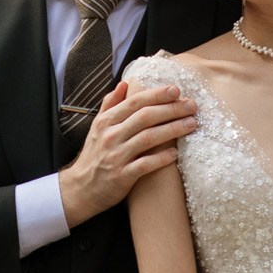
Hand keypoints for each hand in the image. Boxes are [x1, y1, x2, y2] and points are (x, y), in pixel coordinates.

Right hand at [59, 81, 196, 225]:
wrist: (81, 189)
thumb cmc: (93, 156)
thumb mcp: (97, 127)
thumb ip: (110, 104)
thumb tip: (125, 84)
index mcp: (106, 121)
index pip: (135, 102)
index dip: (156, 95)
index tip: (176, 90)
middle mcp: (111, 136)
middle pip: (145, 117)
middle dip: (171, 109)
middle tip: (191, 106)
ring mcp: (116, 156)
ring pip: (148, 138)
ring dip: (173, 130)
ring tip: (191, 124)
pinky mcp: (121, 176)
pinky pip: (145, 165)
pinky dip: (161, 158)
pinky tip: (176, 154)